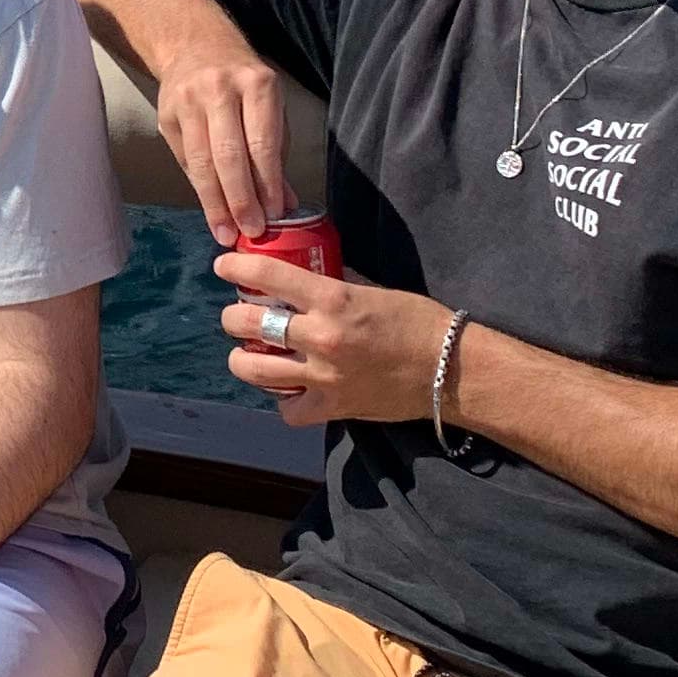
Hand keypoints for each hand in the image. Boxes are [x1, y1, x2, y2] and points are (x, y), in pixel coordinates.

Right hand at [158, 38, 299, 244]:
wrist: (195, 46)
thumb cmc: (243, 83)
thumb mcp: (270, 106)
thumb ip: (277, 154)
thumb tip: (285, 205)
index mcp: (256, 84)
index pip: (262, 143)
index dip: (267, 184)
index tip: (273, 216)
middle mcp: (220, 89)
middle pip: (229, 155)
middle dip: (241, 200)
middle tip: (250, 232)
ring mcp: (188, 100)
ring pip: (202, 162)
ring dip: (216, 203)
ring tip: (227, 232)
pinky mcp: (166, 114)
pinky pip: (186, 160)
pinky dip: (200, 189)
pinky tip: (211, 210)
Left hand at [215, 247, 451, 429]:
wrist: (453, 371)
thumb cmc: (420, 322)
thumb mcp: (374, 289)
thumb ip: (337, 283)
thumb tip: (308, 273)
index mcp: (333, 300)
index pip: (267, 276)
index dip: (236, 266)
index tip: (223, 266)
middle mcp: (321, 337)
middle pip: (247, 325)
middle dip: (232, 317)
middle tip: (236, 315)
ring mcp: (325, 376)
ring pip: (255, 370)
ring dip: (243, 360)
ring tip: (247, 354)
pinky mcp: (334, 407)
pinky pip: (289, 411)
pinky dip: (284, 402)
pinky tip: (288, 390)